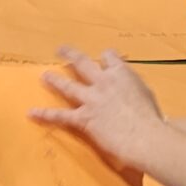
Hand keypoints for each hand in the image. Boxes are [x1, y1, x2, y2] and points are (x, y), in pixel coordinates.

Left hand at [32, 48, 163, 165]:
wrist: (145, 136)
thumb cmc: (153, 119)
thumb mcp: (147, 95)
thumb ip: (135, 89)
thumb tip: (133, 93)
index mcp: (122, 74)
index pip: (109, 57)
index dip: (104, 58)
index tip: (102, 59)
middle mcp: (104, 82)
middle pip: (83, 63)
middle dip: (71, 55)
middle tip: (61, 49)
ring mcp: (92, 99)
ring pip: (68, 85)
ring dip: (55, 80)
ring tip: (44, 75)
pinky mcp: (84, 117)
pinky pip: (61, 115)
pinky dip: (45, 114)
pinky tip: (32, 113)